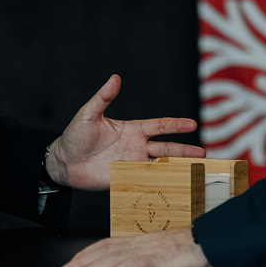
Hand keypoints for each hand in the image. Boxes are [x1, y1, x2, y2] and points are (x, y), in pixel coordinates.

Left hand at [44, 74, 204, 189]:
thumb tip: (115, 78)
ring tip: (194, 172)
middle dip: (184, 151)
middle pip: (166, 149)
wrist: (63, 163)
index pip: (159, 126)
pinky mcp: (125, 180)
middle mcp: (136, 147)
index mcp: (132, 130)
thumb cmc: (75, 136)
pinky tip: (173, 188)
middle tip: (202, 154)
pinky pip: (145, 182)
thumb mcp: (88, 115)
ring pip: (160, 167)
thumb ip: (103, 98)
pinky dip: (159, 185)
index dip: (175, 125)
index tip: (192, 123)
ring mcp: (131, 164)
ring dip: (176, 169)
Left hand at [59, 229, 212, 266]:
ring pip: (115, 258)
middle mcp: (140, 243)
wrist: (214, 243)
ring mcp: (150, 249)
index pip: (106, 245)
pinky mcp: (161, 258)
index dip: (86, 254)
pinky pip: (138, 265)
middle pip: (104, 252)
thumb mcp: (162, 257)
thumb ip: (145, 262)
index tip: (71, 264)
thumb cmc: (191, 251)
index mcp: (139, 242)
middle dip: (82, 263)